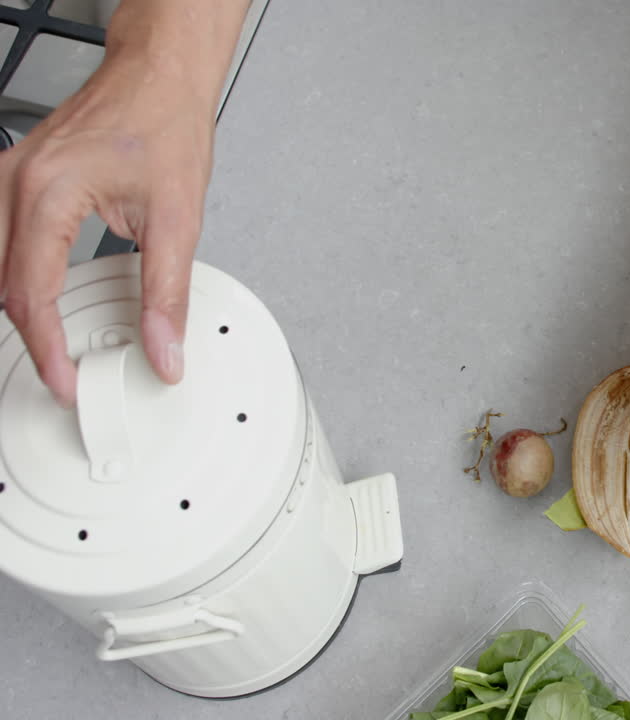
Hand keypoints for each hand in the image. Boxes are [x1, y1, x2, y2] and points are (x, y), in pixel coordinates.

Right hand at [0, 51, 214, 406]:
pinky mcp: (17, 178)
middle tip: (65, 371)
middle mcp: (16, 181)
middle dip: (32, 336)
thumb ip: (166, 292)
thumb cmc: (164, 126)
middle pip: (4, 284)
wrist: (159, 80)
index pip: (30, 293)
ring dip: (24, 307)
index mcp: (48, 191)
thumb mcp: (177, 218)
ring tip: (59, 343)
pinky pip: (4, 239)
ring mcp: (10, 177)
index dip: (46, 348)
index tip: (65, 380)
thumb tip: (164, 347)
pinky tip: (46, 296)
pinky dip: (22, 275)